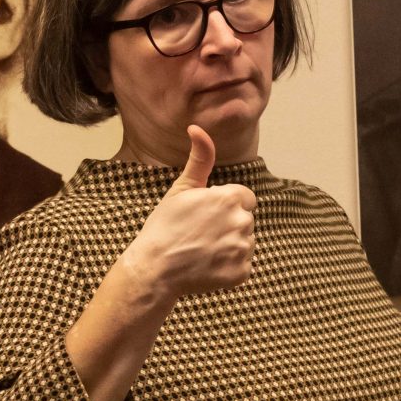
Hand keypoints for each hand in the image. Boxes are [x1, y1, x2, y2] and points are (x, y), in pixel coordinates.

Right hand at [118, 124, 256, 299]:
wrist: (155, 268)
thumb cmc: (165, 226)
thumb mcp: (181, 188)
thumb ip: (200, 158)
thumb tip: (197, 127)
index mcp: (230, 197)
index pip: (244, 198)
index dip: (225, 205)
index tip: (206, 215)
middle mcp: (242, 221)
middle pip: (245, 220)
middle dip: (228, 225)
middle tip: (200, 234)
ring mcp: (243, 248)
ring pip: (245, 243)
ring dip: (230, 246)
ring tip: (202, 250)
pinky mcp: (242, 273)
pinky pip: (243, 266)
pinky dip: (229, 268)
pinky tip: (207, 266)